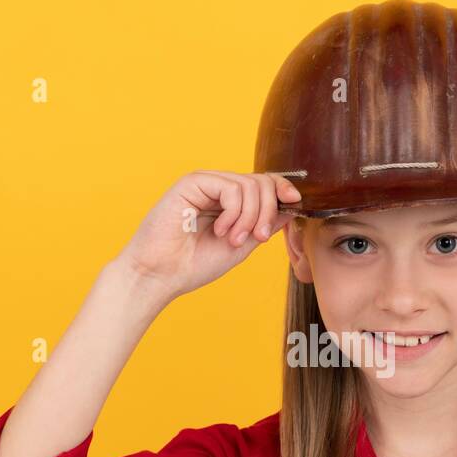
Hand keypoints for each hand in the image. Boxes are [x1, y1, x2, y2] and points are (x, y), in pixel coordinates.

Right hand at [115, 171, 300, 300]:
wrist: (160, 275)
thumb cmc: (194, 265)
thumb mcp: (241, 245)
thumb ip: (263, 225)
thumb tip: (290, 206)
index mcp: (228, 202)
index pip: (263, 184)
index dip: (282, 189)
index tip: (295, 203)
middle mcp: (217, 189)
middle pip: (261, 182)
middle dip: (267, 211)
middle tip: (256, 237)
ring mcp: (205, 184)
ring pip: (249, 184)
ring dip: (249, 217)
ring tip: (233, 239)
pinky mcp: (192, 183)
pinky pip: (230, 187)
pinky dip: (234, 212)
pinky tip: (221, 230)